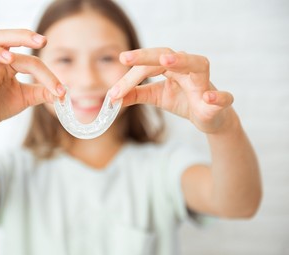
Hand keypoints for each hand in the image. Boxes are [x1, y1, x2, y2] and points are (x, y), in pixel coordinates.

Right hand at [0, 29, 65, 138]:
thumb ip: (42, 93)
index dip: (46, 74)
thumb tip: (64, 92)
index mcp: (6, 63)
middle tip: (40, 41)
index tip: (61, 90)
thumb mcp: (26, 97)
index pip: (28, 59)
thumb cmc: (1, 104)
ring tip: (9, 59)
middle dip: (19, 36)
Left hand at [109, 48, 233, 133]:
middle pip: (168, 55)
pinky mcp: (219, 102)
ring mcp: (205, 83)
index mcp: (172, 66)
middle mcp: (188, 69)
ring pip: (198, 65)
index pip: (148, 65)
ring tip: (165, 61)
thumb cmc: (183, 101)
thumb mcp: (156, 96)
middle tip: (126, 58)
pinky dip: (217, 96)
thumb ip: (136, 94)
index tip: (113, 93)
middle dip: (147, 56)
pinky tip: (207, 98)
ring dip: (183, 61)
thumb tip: (112, 97)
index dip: (130, 78)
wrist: (209, 118)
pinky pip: (222, 96)